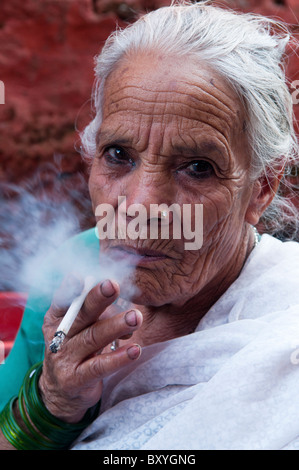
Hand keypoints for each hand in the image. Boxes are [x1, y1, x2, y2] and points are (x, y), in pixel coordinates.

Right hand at [39, 277, 142, 422]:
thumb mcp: (81, 327)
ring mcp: (65, 359)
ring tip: (136, 317)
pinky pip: (99, 367)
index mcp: (57, 317)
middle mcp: (58, 335)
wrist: (62, 391)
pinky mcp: (75, 380)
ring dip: (116, 326)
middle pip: (80, 314)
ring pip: (92, 338)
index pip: (63, 299)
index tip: (81, 276)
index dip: (71, 287)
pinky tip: (135, 350)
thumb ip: (97, 311)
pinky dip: (118, 358)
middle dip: (97, 298)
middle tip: (114, 285)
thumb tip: (123, 298)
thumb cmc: (78, 348)